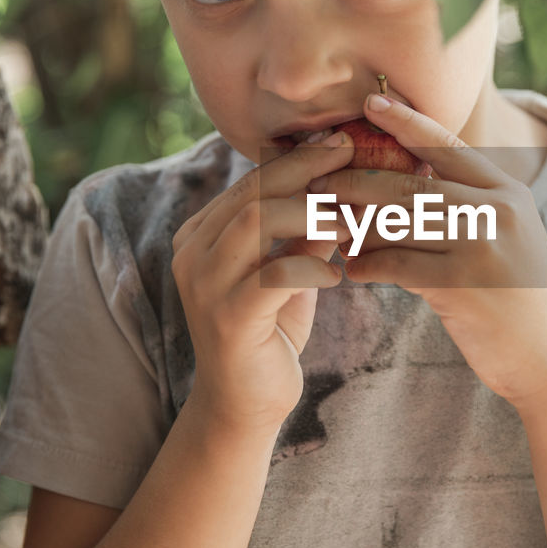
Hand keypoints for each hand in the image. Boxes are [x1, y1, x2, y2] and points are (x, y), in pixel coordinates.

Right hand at [171, 135, 354, 431]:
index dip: (297, 159)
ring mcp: (205, 285)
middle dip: (306, 170)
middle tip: (351, 156)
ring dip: (312, 213)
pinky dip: (311, 267)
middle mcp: (194, 253)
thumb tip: (340, 183)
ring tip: (352, 220)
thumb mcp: (287, 271)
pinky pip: (274, 274)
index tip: (340, 142)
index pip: (250, 182)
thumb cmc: (269, 331)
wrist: (245, 405)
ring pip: (257, 222)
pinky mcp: (228, 318)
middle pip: (253, 193)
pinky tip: (337, 276)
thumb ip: (302, 231)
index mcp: (202, 234)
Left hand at [312, 96, 546, 406]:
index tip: (368, 103)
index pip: (447, 144)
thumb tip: (397, 184)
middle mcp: (497, 210)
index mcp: (508, 191)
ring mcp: (481, 245)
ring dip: (356, 228)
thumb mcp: (505, 238)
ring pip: (397, 223)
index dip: (405, 122)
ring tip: (331, 230)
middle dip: (357, 182)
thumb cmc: (519, 298)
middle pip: (409, 184)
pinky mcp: (463, 284)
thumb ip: (465, 206)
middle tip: (318, 184)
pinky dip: (367, 265)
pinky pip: (396, 263)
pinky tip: (351, 270)